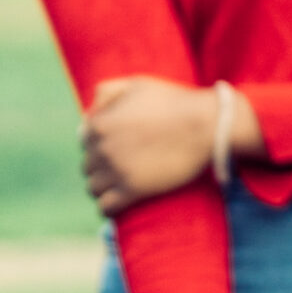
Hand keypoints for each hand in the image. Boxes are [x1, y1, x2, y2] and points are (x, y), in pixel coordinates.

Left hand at [82, 76, 263, 214]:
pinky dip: (109, 207)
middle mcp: (103, 148)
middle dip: (101, 166)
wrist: (208, 125)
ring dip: (104, 187)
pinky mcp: (133, 190)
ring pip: (93, 188)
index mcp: (100, 124)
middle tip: (122, 166)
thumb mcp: (138, 84)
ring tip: (119, 186)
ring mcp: (117, 170)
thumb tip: (88, 111)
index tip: (115, 147)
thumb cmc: (176, 102)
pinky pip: (106, 207)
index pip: (84, 142)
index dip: (99, 144)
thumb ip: (108, 91)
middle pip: (87, 166)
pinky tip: (119, 204)